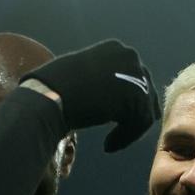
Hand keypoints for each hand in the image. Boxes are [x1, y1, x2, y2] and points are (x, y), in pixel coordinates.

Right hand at [22, 39, 160, 151]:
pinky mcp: (136, 95)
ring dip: (129, 130)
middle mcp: (130, 56)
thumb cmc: (55, 88)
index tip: (118, 120)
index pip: (135, 77)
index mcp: (116, 48)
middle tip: (121, 134)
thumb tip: (118, 94)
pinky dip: (126, 138)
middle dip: (133, 115)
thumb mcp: (82, 73)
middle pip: (144, 92)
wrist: (49, 97)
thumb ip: (103, 78)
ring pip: (144, 110)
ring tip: (110, 143)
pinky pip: (141, 123)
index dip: (129, 101)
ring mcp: (135, 74)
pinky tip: (108, 146)